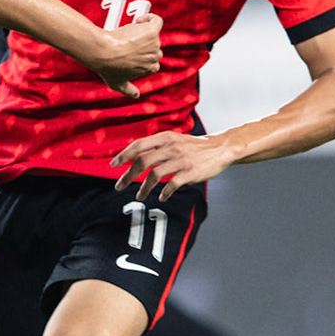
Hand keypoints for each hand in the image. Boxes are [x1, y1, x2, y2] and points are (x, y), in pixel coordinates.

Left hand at [84, 13, 162, 97]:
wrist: (104, 52)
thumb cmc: (108, 67)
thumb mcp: (117, 83)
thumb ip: (128, 90)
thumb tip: (136, 95)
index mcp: (149, 68)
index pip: (153, 61)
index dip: (144, 55)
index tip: (132, 51)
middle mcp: (154, 56)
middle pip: (153, 47)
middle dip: (142, 43)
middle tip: (127, 40)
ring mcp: (154, 44)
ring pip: (152, 34)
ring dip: (141, 31)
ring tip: (127, 32)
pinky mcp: (151, 32)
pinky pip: (156, 22)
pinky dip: (150, 19)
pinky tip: (139, 20)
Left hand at [112, 128, 233, 200]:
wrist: (220, 148)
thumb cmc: (194, 147)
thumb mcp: (174, 140)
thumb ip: (157, 146)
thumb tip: (135, 157)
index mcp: (165, 138)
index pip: (139, 145)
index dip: (124, 155)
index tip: (113, 165)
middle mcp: (171, 147)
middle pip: (143, 161)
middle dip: (128, 175)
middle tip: (119, 186)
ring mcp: (181, 160)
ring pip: (155, 175)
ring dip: (144, 188)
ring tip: (139, 196)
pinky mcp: (190, 172)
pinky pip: (172, 184)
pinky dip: (164, 193)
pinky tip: (161, 197)